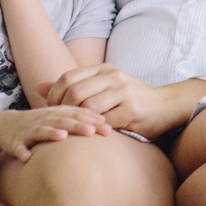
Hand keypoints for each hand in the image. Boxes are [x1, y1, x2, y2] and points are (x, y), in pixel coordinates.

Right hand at [0, 104, 110, 161]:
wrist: (6, 126)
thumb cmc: (40, 124)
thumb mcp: (60, 119)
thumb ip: (81, 121)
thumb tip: (108, 124)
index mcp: (57, 113)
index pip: (77, 114)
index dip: (92, 120)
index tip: (108, 128)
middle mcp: (44, 119)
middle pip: (63, 121)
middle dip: (77, 125)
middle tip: (92, 131)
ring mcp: (28, 129)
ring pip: (40, 130)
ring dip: (51, 133)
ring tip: (62, 137)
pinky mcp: (14, 141)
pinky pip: (17, 147)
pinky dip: (21, 151)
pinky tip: (27, 157)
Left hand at [56, 63, 192, 138]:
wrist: (166, 106)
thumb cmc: (130, 99)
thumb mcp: (102, 87)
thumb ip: (73, 86)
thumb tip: (40, 86)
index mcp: (103, 69)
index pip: (68, 77)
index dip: (54, 95)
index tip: (51, 111)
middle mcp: (113, 76)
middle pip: (75, 91)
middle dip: (63, 110)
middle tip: (60, 124)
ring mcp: (123, 91)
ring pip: (88, 106)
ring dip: (78, 121)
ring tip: (74, 131)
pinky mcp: (132, 108)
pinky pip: (105, 121)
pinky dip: (95, 130)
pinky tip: (92, 136)